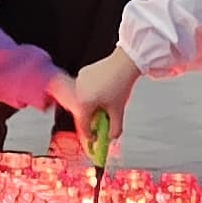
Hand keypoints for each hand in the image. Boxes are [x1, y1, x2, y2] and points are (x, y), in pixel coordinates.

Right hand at [53, 51, 142, 166]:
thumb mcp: (118, 111)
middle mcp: (77, 93)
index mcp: (83, 104)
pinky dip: (91, 94)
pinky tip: (103, 91)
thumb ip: (114, 128)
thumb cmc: (120, 85)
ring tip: (105, 104)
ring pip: (82, 101)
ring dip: (91, 107)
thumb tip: (111, 137)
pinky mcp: (82, 73)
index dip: (90, 136)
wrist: (124, 62)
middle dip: (91, 120)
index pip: (83, 126)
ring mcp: (78, 82)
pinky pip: (83, 89)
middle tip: (101, 122)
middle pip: (81, 113)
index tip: (95, 139)